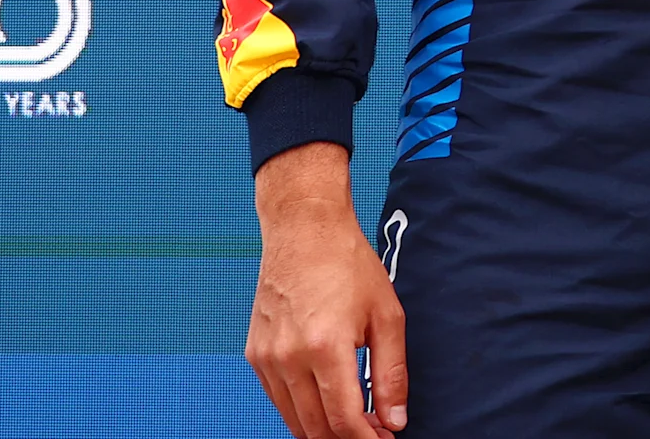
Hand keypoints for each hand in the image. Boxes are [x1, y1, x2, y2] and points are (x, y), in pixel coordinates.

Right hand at [245, 142, 406, 437]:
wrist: (305, 231)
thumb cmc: (348, 265)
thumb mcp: (387, 317)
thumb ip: (392, 374)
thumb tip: (395, 420)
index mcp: (324, 346)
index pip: (342, 419)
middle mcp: (288, 357)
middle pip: (316, 427)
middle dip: (347, 438)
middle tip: (374, 433)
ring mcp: (266, 358)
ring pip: (294, 419)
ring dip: (323, 431)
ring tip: (355, 423)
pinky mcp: (255, 355)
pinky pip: (278, 399)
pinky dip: (302, 412)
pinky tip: (326, 404)